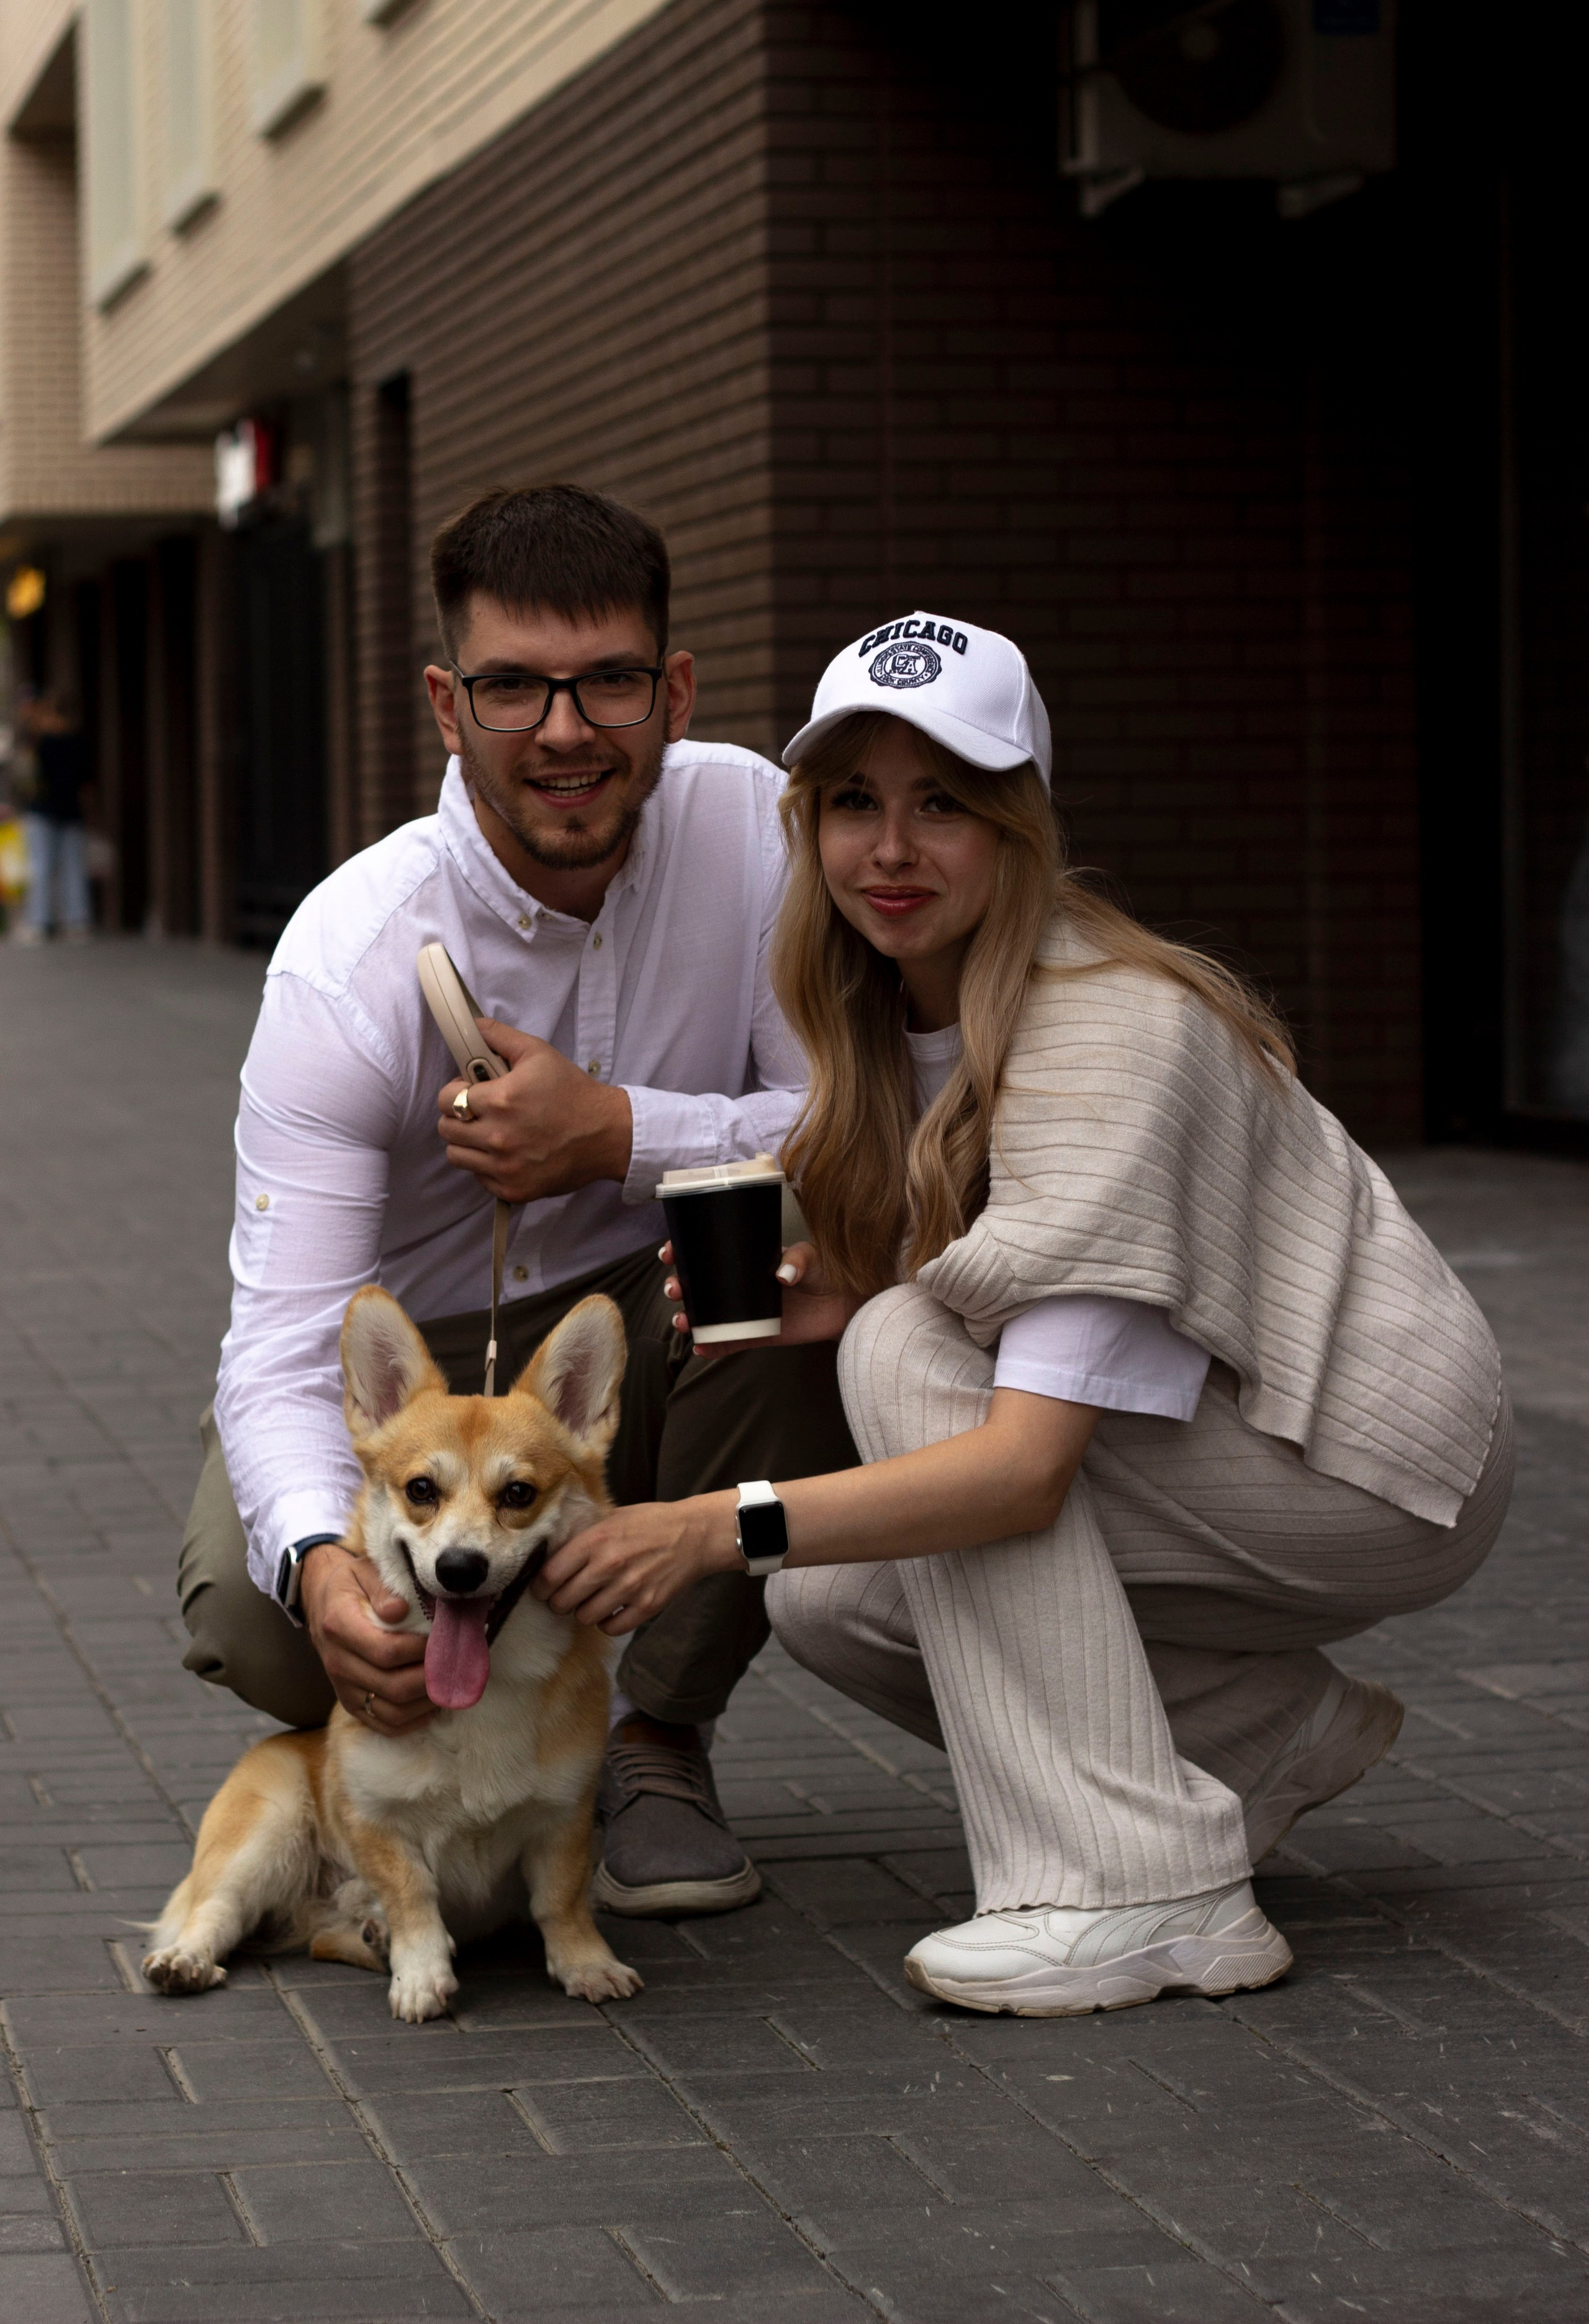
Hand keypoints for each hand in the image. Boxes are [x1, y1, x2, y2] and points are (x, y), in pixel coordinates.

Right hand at [300, 1544, 432, 1732]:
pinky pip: (383, 1724)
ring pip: (391, 1711)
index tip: (443, 1639)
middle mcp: (338, 1662)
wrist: (323, 1603)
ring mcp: (343, 1688)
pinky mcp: (350, 1704)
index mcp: (339, 1626)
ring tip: (448, 1683)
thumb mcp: (365, 1572)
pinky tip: (431, 1704)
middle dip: (431, 1678)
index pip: (386, 1651)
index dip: (421, 1651)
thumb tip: (400, 1610)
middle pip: (393, 1686)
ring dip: (426, 1703)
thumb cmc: (352, 1585)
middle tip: (455, 1665)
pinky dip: (412, 1721)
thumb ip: (382, 1588)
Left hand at [438, 1017, 633, 1202]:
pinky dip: (486, 1166)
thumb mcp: (539, 1053)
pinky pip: (479, 1177)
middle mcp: (499, 1137)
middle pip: (446, 1130)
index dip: (453, 1091)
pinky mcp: (514, 1189)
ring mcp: (505, 1168)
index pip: (446, 1099)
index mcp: (501, 1100)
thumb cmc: (573, 1092)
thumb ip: (500, 1037)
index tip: (468, 1091)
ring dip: (466, 1143)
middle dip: (457, 1116)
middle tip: (477, 1111)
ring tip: (487, 1133)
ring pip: (456, 1156)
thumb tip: (471, 1025)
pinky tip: (505, 1152)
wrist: (607, 1134)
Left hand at [533, 1496, 738, 1634]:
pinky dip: (607, 1623)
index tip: (542, 1588)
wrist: (694, 1534)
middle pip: (562, 1601)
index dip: (540, 1586)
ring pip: (585, 1617)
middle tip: (565, 1597)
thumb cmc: (651, 1523)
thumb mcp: (612, 1517)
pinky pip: (611, 1629)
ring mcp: (629, 1588)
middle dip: (559, 1602)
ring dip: (584, 1612)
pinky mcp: (647, 1607)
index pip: (549, 1576)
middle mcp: (609, 1565)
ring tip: (591, 1601)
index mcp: (595, 1540)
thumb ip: (583, 1536)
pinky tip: (612, 1610)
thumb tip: (550, 1555)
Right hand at [661, 1238, 858, 1357]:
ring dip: (688, 1318)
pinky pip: (729, 1343)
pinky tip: (700, 1347)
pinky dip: (712, 1347)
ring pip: (707, 1315)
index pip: (708, 1252)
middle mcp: (740, 1284)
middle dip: (678, 1286)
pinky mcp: (758, 1334)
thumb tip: (781, 1275)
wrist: (848, 1302)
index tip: (669, 1253)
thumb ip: (797, 1260)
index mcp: (746, 1259)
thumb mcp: (812, 1256)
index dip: (683, 1252)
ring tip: (683, 1320)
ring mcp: (746, 1311)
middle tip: (674, 1289)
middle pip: (699, 1285)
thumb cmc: (828, 1270)